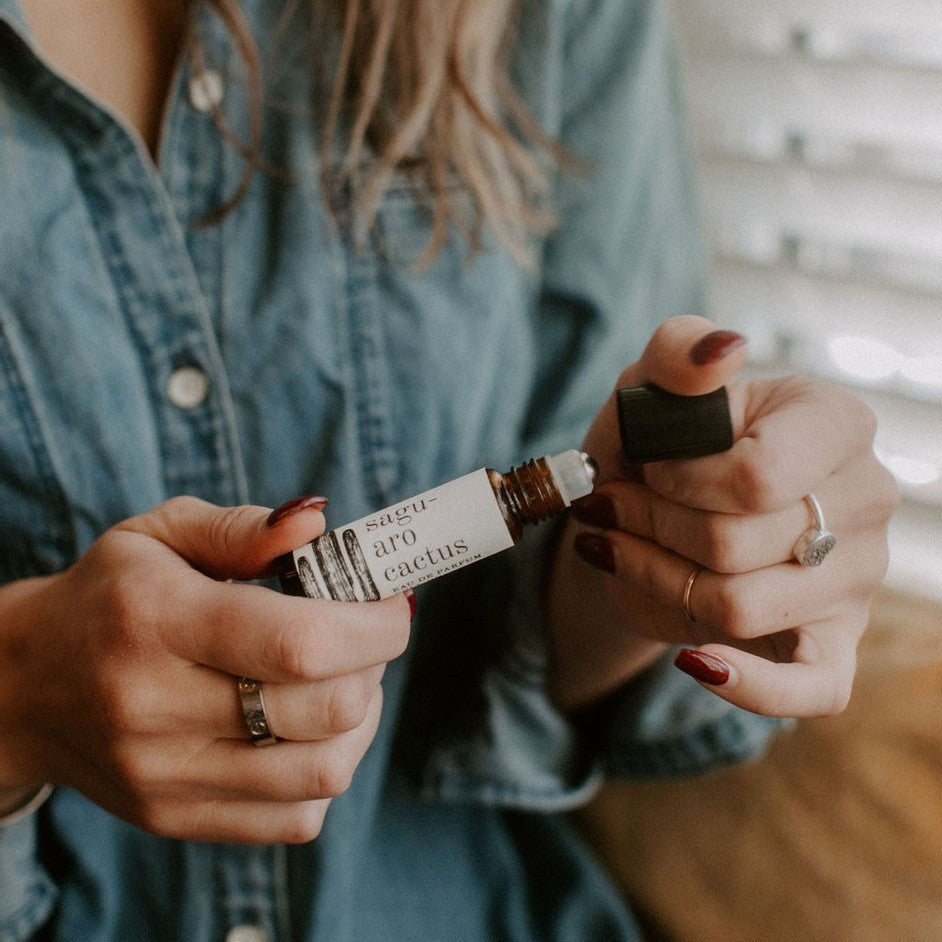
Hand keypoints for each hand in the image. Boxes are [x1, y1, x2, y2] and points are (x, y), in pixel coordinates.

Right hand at [0, 497, 411, 841]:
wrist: (25, 688)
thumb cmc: (108, 596)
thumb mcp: (158, 533)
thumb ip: (242, 528)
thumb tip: (318, 525)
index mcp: (156, 619)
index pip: (298, 642)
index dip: (372, 625)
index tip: (392, 603)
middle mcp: (154, 706)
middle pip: (324, 709)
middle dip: (375, 663)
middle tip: (367, 633)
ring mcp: (164, 775)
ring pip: (323, 771)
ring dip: (361, 719)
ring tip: (345, 679)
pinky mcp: (175, 817)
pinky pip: (297, 818)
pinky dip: (329, 770)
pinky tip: (311, 728)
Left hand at [548, 315, 898, 717]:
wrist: (651, 514)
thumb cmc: (659, 447)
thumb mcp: (654, 387)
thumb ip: (679, 352)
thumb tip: (720, 350)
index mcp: (835, 424)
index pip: (755, 477)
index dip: (675, 481)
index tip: (646, 466)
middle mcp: (864, 500)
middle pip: (734, 544)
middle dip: (647, 526)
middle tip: (611, 508)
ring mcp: (856, 579)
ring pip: (737, 607)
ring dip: (653, 578)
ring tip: (620, 548)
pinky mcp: (834, 645)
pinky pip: (810, 690)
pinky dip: (743, 683)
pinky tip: (692, 659)